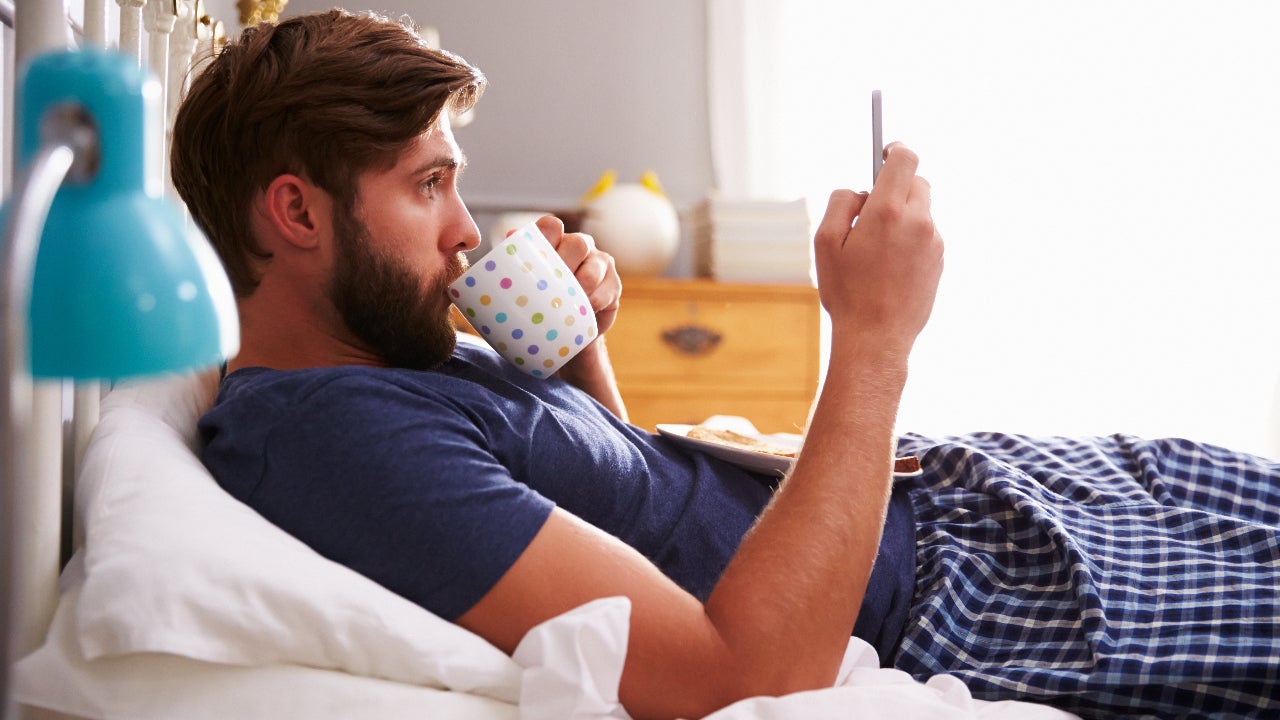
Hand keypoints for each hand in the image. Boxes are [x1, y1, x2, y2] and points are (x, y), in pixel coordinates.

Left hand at [524, 215, 621, 336]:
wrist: (565, 331)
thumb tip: (510, 237)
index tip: (536, 255)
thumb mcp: (526, 284)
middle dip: (565, 264)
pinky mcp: (613, 283)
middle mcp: (579, 245)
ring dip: (580, 286)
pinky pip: (606, 290)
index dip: (546, 235)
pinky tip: (584, 311)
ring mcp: (599, 262)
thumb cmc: (542, 302)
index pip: (551, 226)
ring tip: (568, 303)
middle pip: (577, 243)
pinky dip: (593, 303)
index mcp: (555, 241)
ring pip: (593, 267)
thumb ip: (517, 262)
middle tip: (552, 286)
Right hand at [813, 142, 942, 355]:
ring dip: (902, 216)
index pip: (904, 159)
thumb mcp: (825, 242)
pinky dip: (909, 239)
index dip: (894, 149)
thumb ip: (840, 204)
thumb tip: (859, 192)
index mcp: (888, 211)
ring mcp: (933, 242)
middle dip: (895, 187)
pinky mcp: (939, 260)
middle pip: (916, 181)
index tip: (885, 152)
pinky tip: (889, 266)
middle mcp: (918, 222)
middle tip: (872, 208)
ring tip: (877, 248)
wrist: (876, 337)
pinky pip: (925, 235)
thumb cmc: (846, 291)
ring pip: (921, 210)